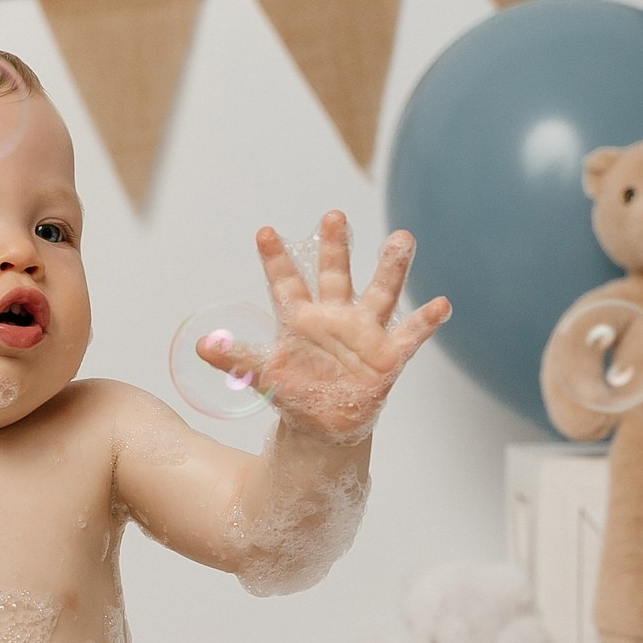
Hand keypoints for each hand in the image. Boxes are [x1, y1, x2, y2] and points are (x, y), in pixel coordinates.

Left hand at [203, 212, 449, 444]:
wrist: (324, 426)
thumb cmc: (295, 394)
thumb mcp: (262, 376)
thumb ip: (235, 359)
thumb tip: (202, 344)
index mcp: (300, 319)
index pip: (286, 282)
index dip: (275, 259)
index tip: (263, 232)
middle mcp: (334, 317)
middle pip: (336, 275)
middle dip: (336, 246)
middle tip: (333, 216)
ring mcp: (364, 333)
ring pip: (380, 293)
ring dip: (391, 268)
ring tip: (402, 239)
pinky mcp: (389, 356)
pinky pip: (411, 335)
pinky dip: (426, 321)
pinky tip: (441, 304)